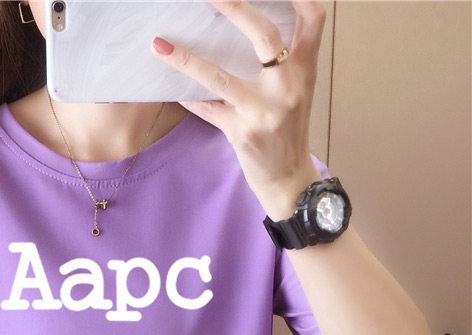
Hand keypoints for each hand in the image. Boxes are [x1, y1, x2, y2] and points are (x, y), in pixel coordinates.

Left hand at [151, 0, 326, 218]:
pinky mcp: (242, 134)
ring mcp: (264, 111)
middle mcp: (288, 86)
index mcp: (305, 69)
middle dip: (235, 7)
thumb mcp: (296, 90)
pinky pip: (206, 109)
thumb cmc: (288, 130)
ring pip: (219, 77)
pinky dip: (186, 96)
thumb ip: (283, 60)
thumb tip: (250, 23)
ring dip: (185, 59)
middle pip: (264, 35)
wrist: (289, 180)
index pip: (313, 16)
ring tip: (159, 44)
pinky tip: (168, 86)